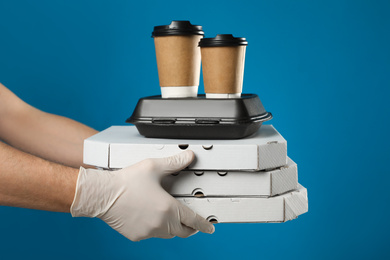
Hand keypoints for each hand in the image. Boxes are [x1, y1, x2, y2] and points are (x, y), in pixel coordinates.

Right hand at [70, 150, 214, 240]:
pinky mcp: (136, 235)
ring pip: (167, 234)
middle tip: (192, 222)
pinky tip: (150, 217)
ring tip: (170, 216)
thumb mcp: (153, 167)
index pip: (193, 220)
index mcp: (168, 209)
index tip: (209, 227)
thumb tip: (188, 156)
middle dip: (190, 228)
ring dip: (173, 228)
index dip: (203, 225)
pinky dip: (155, 229)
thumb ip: (174, 162)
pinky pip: (151, 235)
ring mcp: (148, 232)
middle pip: (182, 232)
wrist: (102, 195)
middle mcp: (160, 224)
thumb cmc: (126, 181)